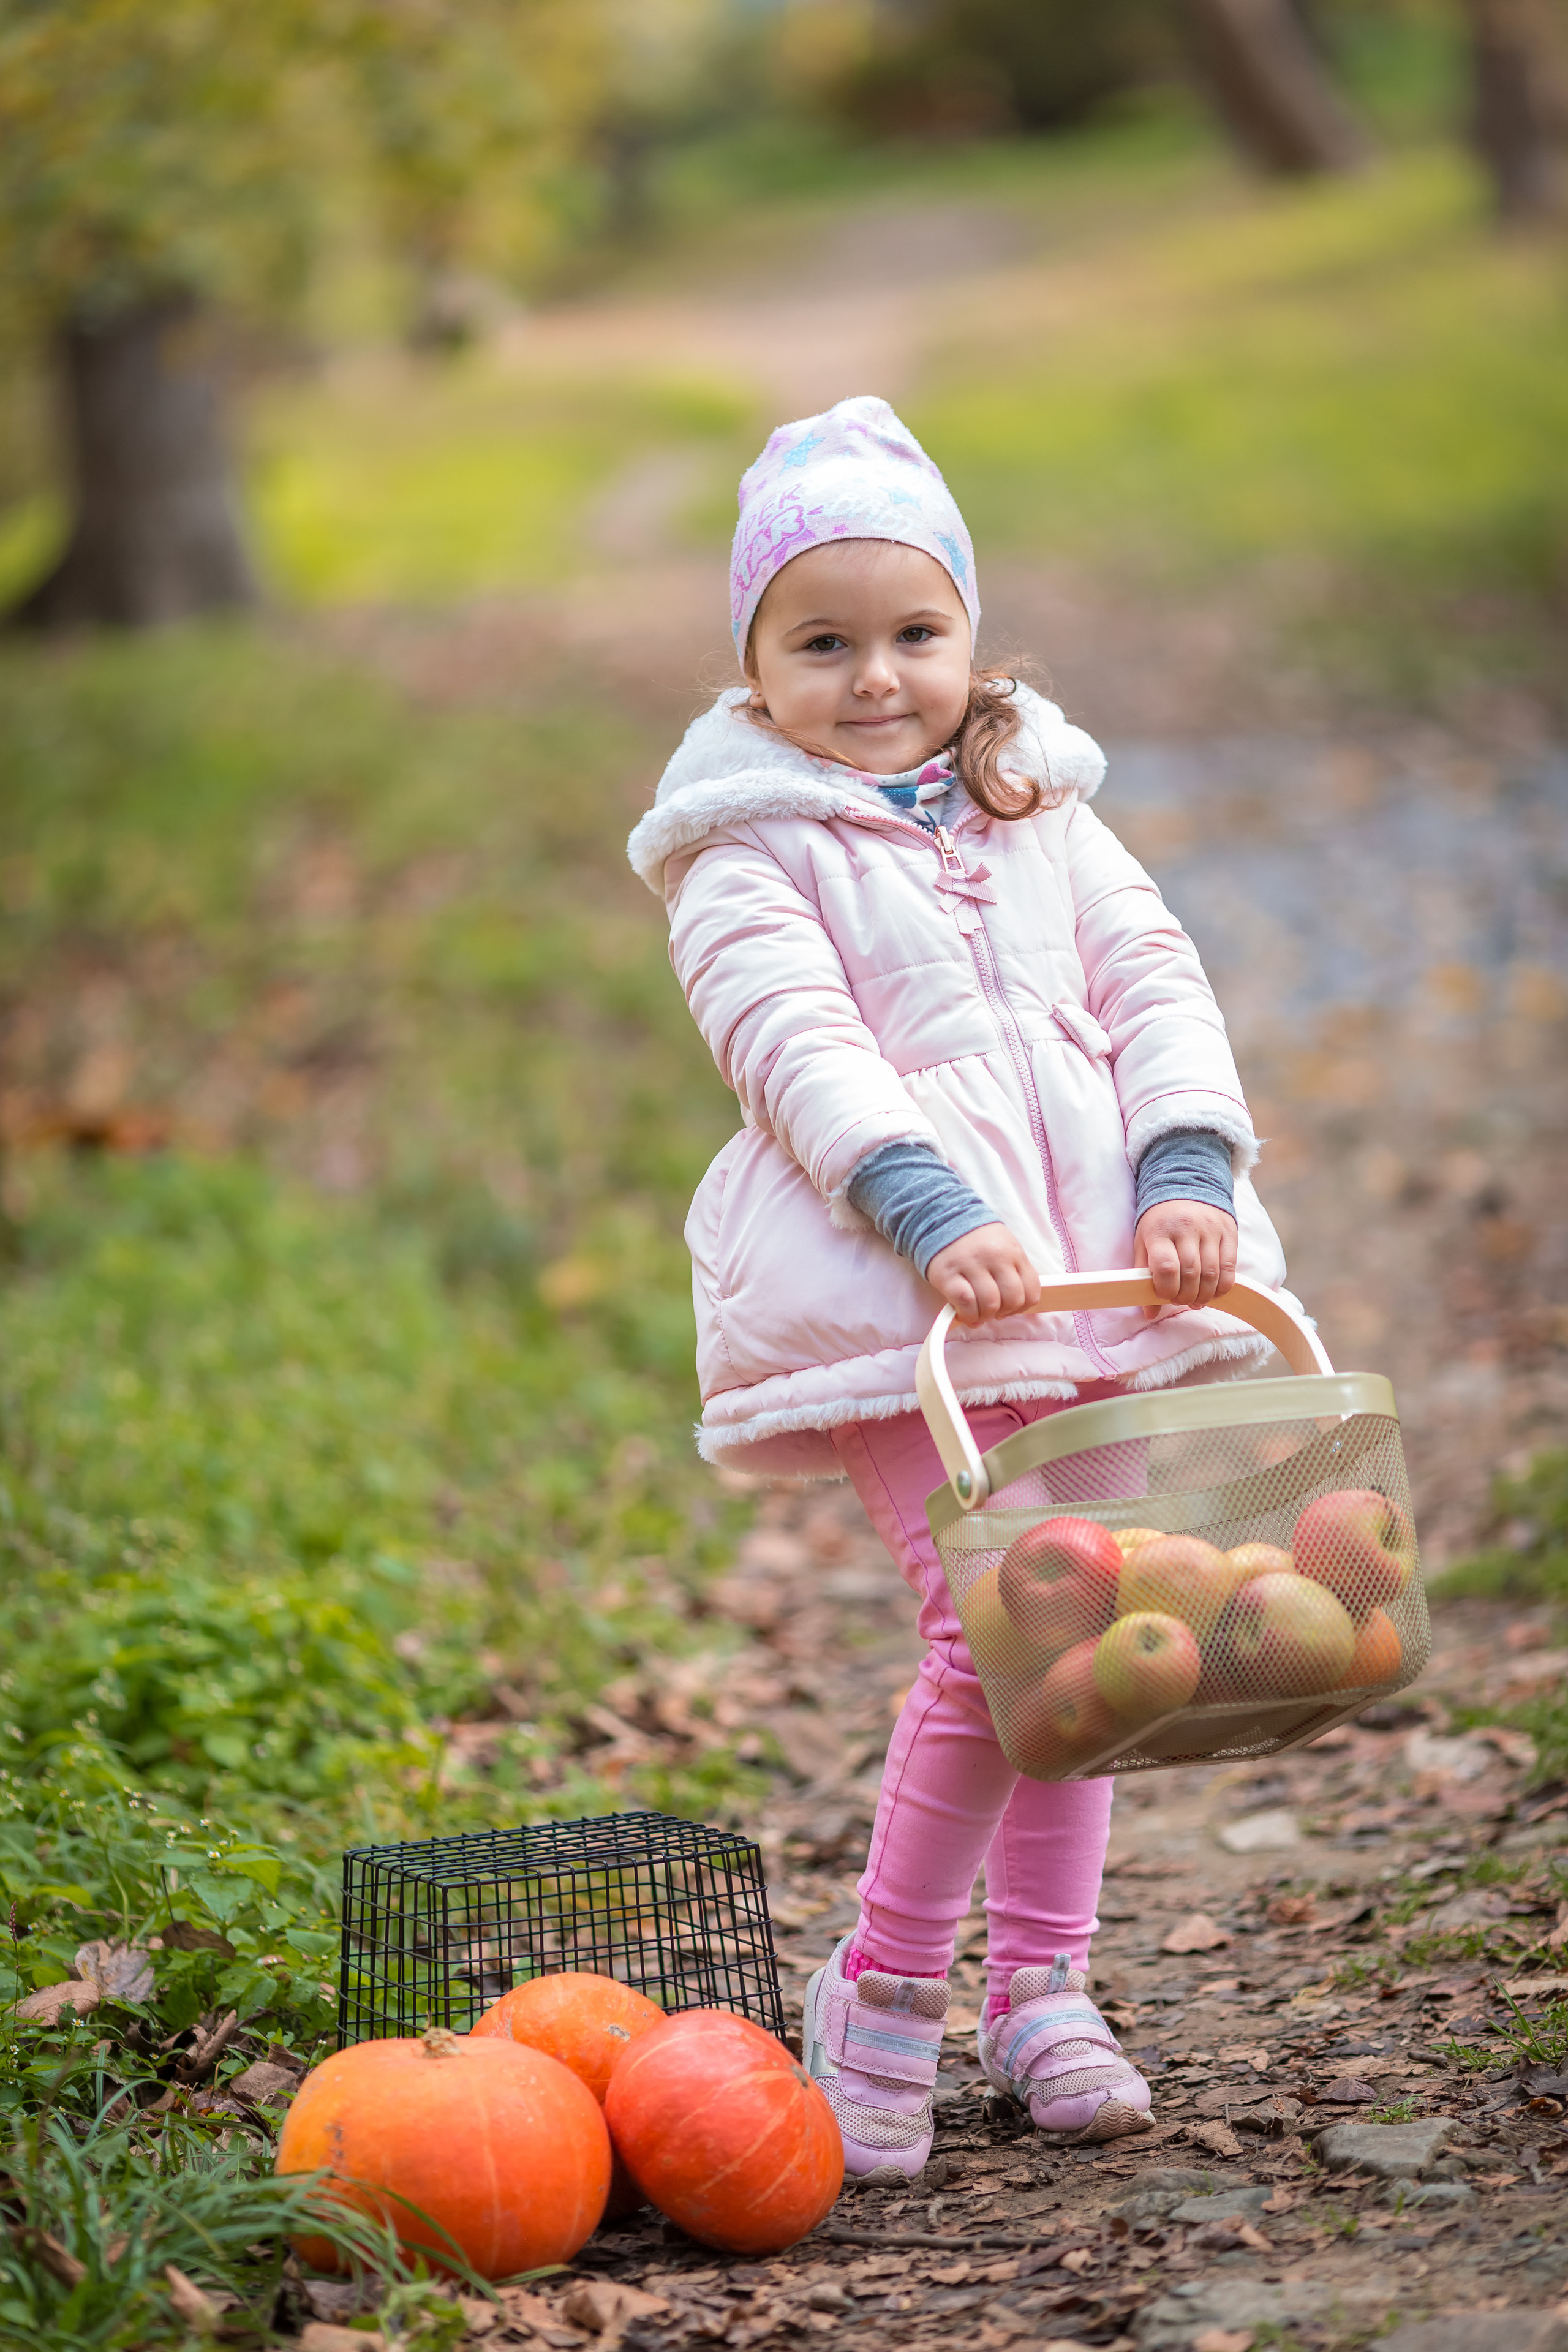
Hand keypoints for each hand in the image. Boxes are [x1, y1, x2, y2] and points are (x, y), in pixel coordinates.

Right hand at [926, 1222, 1040, 1326]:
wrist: (944, 1219)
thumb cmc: (977, 1240)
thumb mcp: (1004, 1247)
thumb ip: (1014, 1272)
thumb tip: (1014, 1307)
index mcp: (1012, 1252)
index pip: (1031, 1290)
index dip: (1022, 1307)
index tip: (1010, 1308)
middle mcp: (994, 1257)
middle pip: (1012, 1300)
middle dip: (1004, 1312)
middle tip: (993, 1311)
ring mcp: (970, 1265)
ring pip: (990, 1304)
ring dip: (985, 1316)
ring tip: (978, 1313)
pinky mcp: (948, 1275)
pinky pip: (965, 1303)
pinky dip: (968, 1315)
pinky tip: (964, 1313)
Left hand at [1133, 1200, 1237, 1317]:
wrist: (1185, 1187)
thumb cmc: (1160, 1223)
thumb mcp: (1143, 1242)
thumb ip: (1143, 1276)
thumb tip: (1148, 1313)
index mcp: (1160, 1230)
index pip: (1167, 1267)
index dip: (1167, 1289)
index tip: (1165, 1295)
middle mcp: (1186, 1228)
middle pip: (1191, 1273)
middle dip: (1186, 1296)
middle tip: (1181, 1300)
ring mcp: (1210, 1229)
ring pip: (1212, 1273)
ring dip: (1204, 1295)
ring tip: (1196, 1299)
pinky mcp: (1228, 1232)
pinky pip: (1230, 1267)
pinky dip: (1222, 1286)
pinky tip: (1213, 1291)